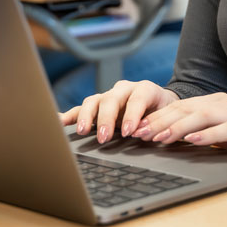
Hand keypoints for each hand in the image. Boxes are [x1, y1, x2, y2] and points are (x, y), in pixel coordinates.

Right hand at [60, 80, 179, 143]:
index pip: (137, 99)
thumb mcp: (167, 116)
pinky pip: (81, 108)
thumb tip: (145, 136)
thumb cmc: (164, 112)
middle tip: (104, 136)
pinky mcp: (98, 105)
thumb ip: (157, 124)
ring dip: (86, 116)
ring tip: (81, 131)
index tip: (128, 132)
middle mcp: (124, 89)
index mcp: (145, 89)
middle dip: (106, 118)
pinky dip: (69, 115)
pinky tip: (58, 121)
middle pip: (111, 98)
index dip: (132, 114)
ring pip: (94, 101)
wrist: (161, 104)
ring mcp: (109, 96)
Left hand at [130, 91, 226, 163]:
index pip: (180, 106)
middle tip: (142, 133)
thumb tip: (157, 138)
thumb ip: (192, 134)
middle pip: (188, 108)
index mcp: (214, 103)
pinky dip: (208, 134)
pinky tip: (193, 140)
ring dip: (179, 126)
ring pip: (204, 115)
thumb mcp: (212, 139)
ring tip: (161, 137)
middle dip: (162, 121)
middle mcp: (225, 104)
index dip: (157, 117)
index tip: (137, 129)